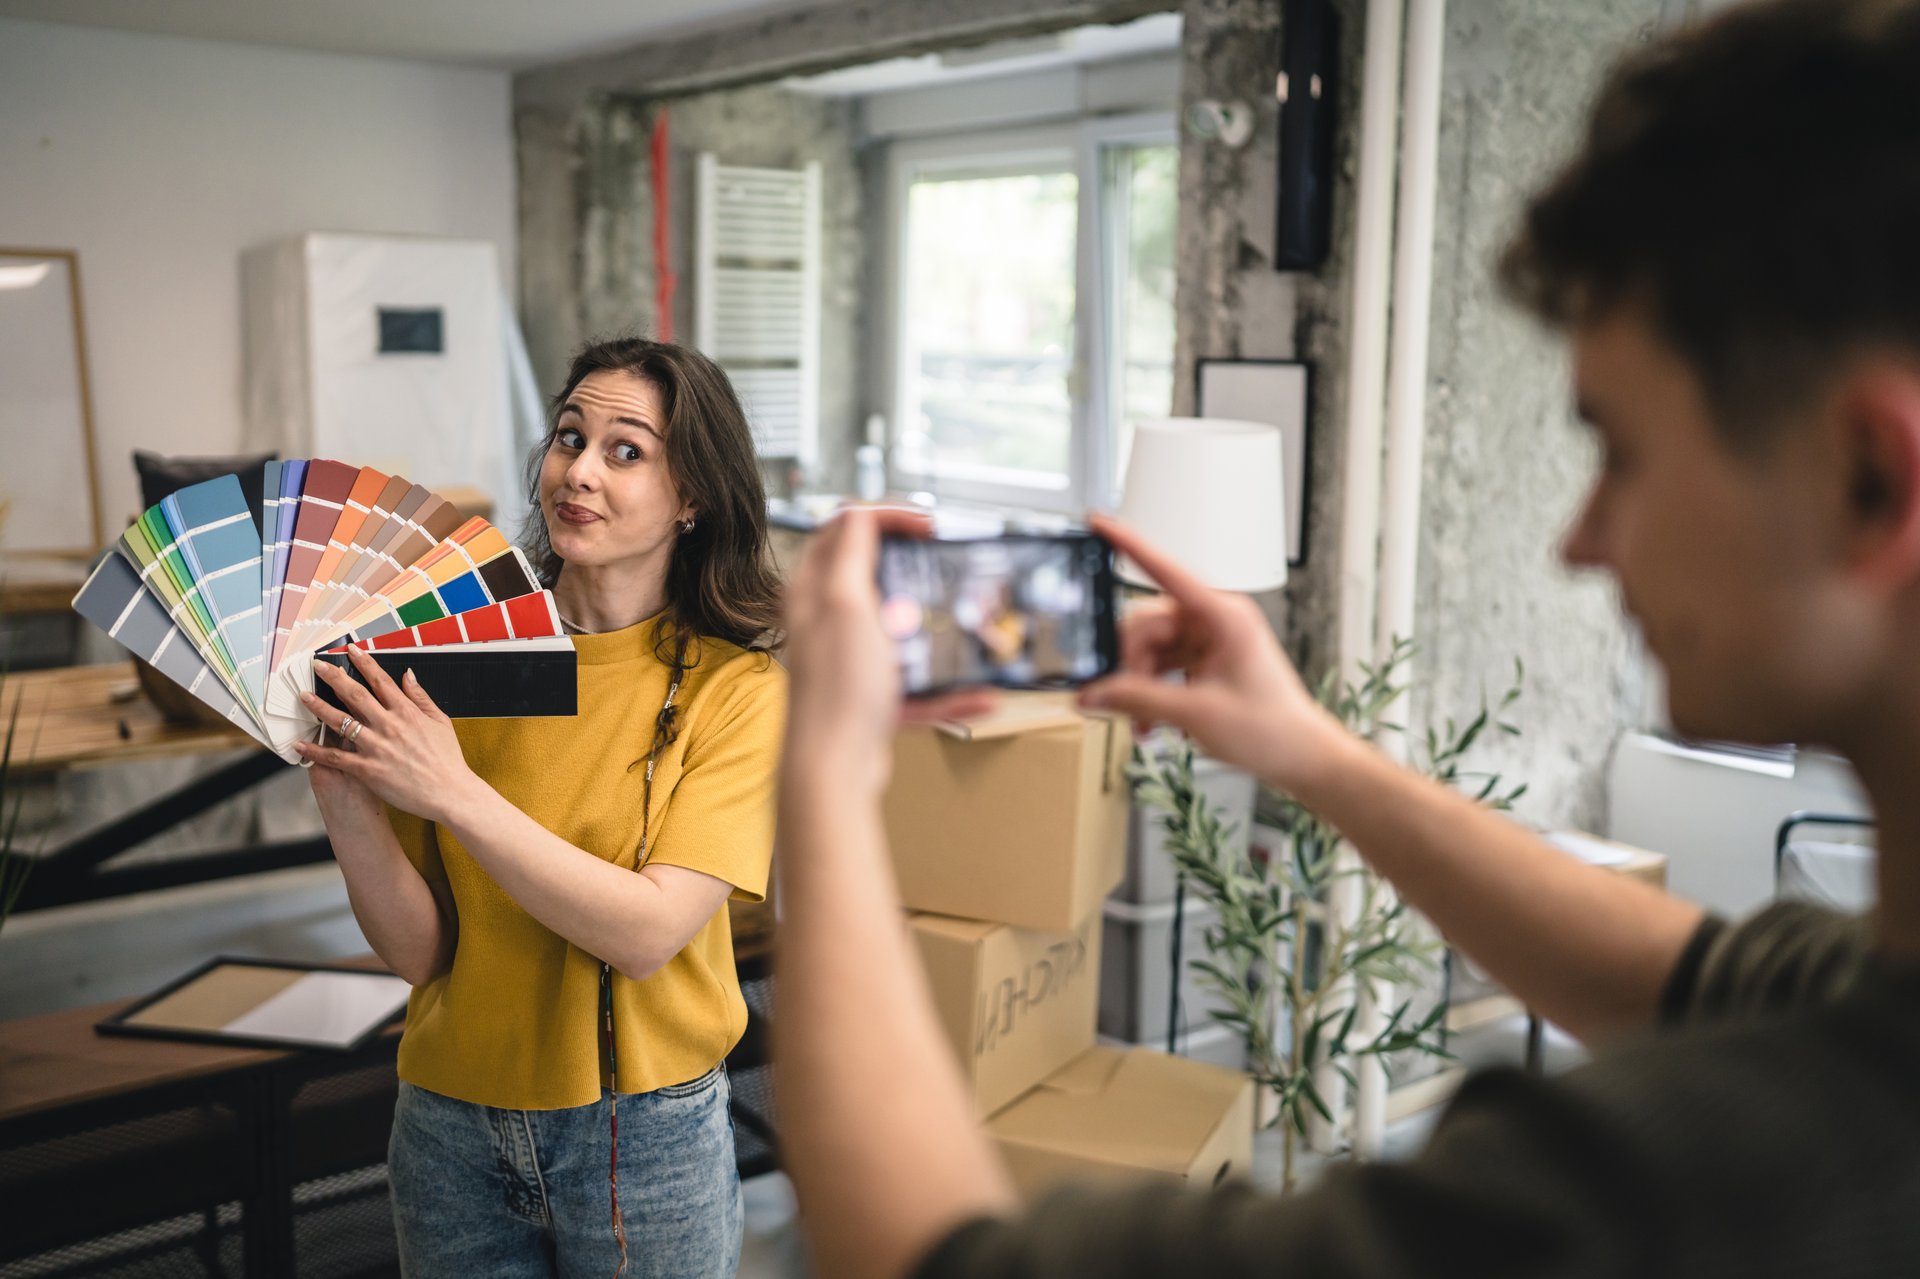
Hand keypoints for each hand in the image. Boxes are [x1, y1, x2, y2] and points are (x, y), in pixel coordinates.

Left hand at [294, 645, 480, 824]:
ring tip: (304, 696)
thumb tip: (407, 674)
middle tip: (318, 665)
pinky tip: (301, 744)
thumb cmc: (447, 758)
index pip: (381, 681)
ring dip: (319, 707)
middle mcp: (389, 725)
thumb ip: (421, 696)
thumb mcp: (440, 721)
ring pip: (341, 722)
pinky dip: (316, 750)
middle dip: (334, 677)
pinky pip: (336, 758)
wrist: (449, 792)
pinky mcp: (367, 770)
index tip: (351, 651)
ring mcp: (376, 747)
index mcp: (406, 712)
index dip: (364, 663)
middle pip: (355, 695)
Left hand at [781, 507, 993, 793]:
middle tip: (948, 565)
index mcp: (812, 589)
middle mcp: (825, 621)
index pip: (846, 527)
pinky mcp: (869, 696)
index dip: (889, 517)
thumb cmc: (835, 690)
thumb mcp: (847, 604)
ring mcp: (849, 659)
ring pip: (902, 631)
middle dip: (918, 570)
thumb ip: (851, 553)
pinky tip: (979, 697)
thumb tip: (857, 511)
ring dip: (938, 632)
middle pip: (876, 575)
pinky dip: (946, 689)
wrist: (834, 771)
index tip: (929, 527)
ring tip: (970, 628)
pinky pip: (917, 684)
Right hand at [1078, 513, 1346, 787]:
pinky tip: (1148, 721)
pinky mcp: (1204, 660)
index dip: (1127, 544)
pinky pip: (1161, 666)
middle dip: (1129, 664)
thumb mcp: (1194, 713)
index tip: (1098, 523)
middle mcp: (1213, 620)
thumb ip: (1136, 699)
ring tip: (1140, 721)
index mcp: (1222, 614)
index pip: (1164, 570)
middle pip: (1146, 624)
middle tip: (1118, 698)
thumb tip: (1093, 694)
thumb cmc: (1272, 728)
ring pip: (1149, 649)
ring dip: (1138, 685)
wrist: (1300, 756)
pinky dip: (1150, 692)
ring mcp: (1208, 640)